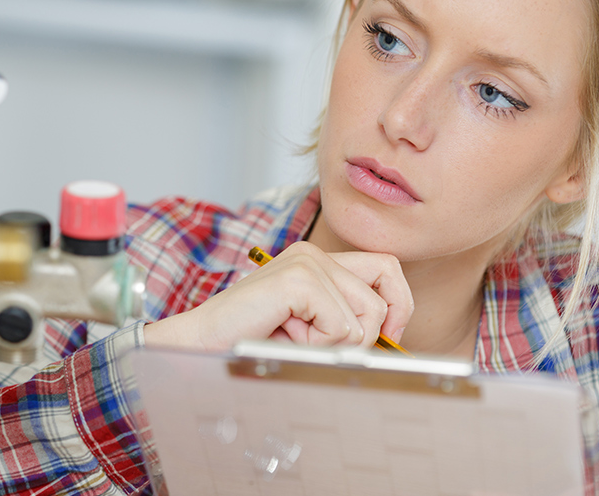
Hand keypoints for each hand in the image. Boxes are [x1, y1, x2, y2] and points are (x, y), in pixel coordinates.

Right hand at [143, 241, 413, 351]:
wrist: (200, 344)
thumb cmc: (250, 340)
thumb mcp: (309, 328)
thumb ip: (346, 321)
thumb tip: (391, 337)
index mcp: (317, 260)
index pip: (387, 267)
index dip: (398, 304)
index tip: (385, 336)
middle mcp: (314, 253)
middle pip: (385, 289)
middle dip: (374, 329)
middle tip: (342, 345)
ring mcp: (307, 262)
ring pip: (366, 314)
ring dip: (336, 342)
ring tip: (296, 337)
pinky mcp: (299, 280)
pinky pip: (342, 326)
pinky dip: (319, 343)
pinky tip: (286, 335)